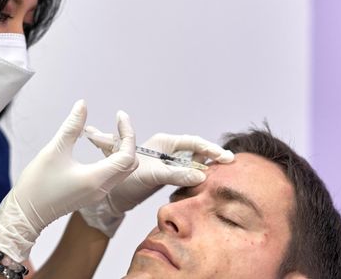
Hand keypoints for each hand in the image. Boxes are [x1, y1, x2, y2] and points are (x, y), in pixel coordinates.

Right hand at [0, 100, 137, 261]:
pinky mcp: (92, 193)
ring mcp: (98, 193)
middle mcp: (102, 188)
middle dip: (123, 140)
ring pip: (120, 168)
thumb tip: (82, 105)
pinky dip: (107, 157)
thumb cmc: (37, 186)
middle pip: (128, 162)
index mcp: (96, 179)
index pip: (127, 155)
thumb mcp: (54, 150)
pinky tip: (92, 145)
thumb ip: (72, 126)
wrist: (25, 214)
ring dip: (114, 148)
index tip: (120, 116)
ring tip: (95, 134)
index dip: (127, 132)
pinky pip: (111, 173)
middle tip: (110, 124)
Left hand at [79, 129, 233, 236]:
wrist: (111, 197)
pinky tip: (205, 181)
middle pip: (196, 150)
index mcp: (163, 142)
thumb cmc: (126, 181)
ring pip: (192, 162)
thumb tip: (202, 175)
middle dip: (211, 157)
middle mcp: (166, 149)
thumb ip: (176, 174)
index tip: (227, 158)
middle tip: (229, 165)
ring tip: (221, 172)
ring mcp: (166, 161)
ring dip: (204, 166)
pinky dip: (196, 175)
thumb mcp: (152, 176)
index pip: (194, 142)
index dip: (211, 149)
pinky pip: (186, 172)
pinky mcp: (166, 173)